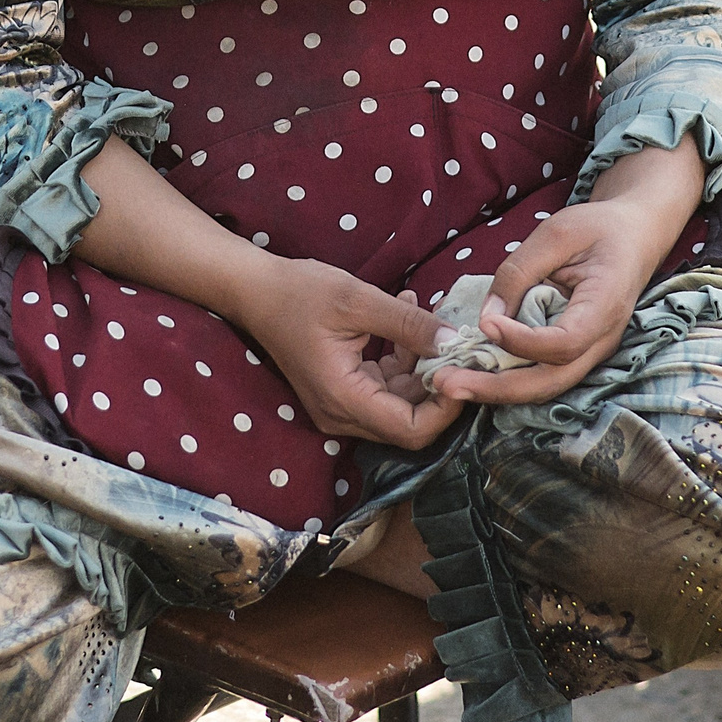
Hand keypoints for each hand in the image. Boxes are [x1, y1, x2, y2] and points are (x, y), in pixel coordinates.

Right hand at [227, 260, 456, 453]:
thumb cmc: (299, 293)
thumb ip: (409, 325)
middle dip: (440, 387)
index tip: (465, 369)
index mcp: (343, 398)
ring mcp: (342, 405)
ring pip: (402, 402)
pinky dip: (404, 359)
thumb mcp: (359, 300)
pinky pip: (387, 386)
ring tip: (431, 320)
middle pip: (410, 422)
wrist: (256, 291)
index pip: (411, 430)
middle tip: (461, 346)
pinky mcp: (345, 390)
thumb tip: (455, 342)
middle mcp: (342, 414)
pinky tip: (407, 314)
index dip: (446, 408)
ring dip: (423, 367)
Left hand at [428, 192, 682, 410]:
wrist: (634, 237)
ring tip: (448, 383)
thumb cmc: (599, 229)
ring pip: (543, 387)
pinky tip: (469, 372)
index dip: (523, 342)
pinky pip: (540, 374)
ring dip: (494, 390)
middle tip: (445, 383)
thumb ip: (519, 272)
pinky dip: (504, 379)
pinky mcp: (574, 353)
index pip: (565, 343)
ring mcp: (590, 352)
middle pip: (550, 382)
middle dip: (495, 388)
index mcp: (605, 306)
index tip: (486, 324)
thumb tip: (485, 316)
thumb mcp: (557, 233)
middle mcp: (601, 340)